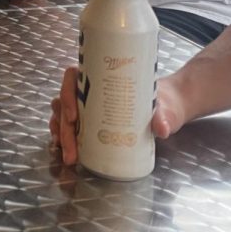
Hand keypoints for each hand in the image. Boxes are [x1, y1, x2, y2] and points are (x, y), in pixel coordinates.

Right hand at [49, 69, 185, 166]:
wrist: (169, 108)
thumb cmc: (164, 100)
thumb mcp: (165, 106)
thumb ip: (164, 116)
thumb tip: (161, 128)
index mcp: (101, 77)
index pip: (73, 77)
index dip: (67, 95)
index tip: (73, 116)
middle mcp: (90, 90)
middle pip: (64, 101)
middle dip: (63, 128)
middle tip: (71, 150)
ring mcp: (89, 105)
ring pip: (63, 115)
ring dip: (61, 134)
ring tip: (68, 154)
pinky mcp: (92, 121)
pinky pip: (69, 126)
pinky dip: (65, 138)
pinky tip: (67, 151)